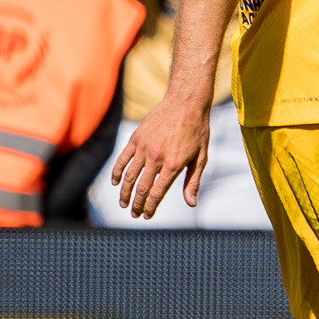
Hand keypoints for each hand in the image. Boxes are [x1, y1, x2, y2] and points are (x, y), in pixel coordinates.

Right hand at [111, 88, 212, 215]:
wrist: (186, 102)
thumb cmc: (197, 130)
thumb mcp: (201, 157)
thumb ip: (193, 181)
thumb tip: (191, 203)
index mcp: (173, 164)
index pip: (156, 193)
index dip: (150, 207)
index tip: (147, 216)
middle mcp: (156, 157)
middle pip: (141, 188)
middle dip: (137, 204)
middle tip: (134, 214)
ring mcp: (144, 147)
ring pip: (129, 176)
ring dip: (125, 193)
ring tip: (124, 203)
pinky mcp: (136, 138)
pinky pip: (122, 159)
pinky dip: (117, 173)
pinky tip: (116, 183)